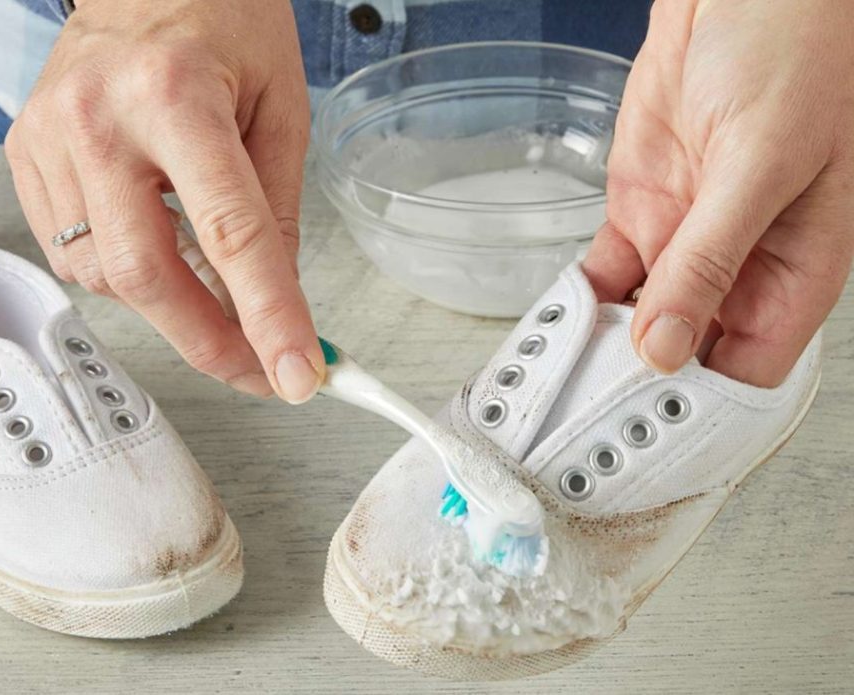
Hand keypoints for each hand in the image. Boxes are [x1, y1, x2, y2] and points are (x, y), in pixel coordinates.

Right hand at [4, 0, 323, 402]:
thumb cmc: (219, 17)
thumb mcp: (279, 105)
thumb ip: (276, 211)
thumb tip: (274, 302)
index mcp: (176, 94)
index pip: (228, 234)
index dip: (267, 317)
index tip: (295, 373)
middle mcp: (98, 117)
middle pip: (145, 274)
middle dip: (208, 341)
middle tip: (256, 367)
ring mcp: (49, 137)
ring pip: (105, 276)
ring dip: (167, 301)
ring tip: (207, 278)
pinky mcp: (25, 154)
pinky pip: (72, 255)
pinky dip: (123, 272)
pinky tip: (153, 241)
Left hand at [583, 0, 853, 386]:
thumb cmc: (792, 53)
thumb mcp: (761, 163)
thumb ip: (712, 258)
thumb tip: (667, 344)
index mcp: (794, 269)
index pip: (750, 369)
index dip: (704, 409)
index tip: (650, 439)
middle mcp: (738, 267)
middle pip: (686, 354)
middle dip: (639, 389)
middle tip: (584, 422)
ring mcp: (684, 241)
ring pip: (639, 319)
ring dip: (600, 351)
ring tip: (558, 388)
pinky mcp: (641, 211)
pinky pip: (608, 274)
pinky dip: (581, 301)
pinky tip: (557, 326)